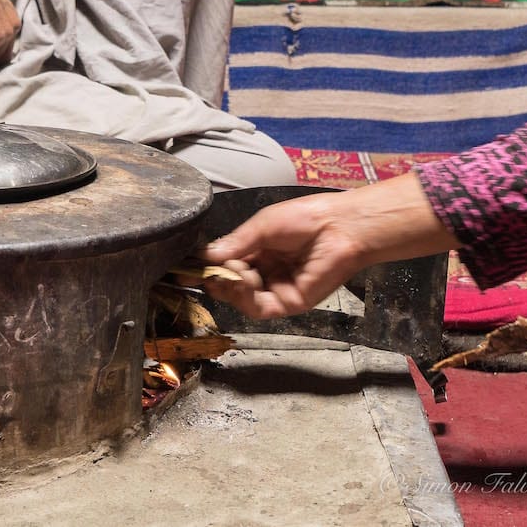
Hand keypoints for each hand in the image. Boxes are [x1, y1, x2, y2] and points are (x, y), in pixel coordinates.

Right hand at [199, 174, 459, 318]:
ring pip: (241, 299)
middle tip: (208, 270)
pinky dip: (244, 297)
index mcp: (259, 251)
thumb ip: (235, 243)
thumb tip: (204, 255)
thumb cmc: (304, 219)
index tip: (186, 269)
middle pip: (230, 284)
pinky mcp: (288, 303)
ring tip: (228, 273)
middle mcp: (265, 272)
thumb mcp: (262, 226)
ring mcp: (276, 289)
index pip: (227, 264)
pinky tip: (241, 281)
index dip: (208, 267)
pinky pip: (258, 308)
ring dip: (229, 287)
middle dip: (216, 277)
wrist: (339, 228)